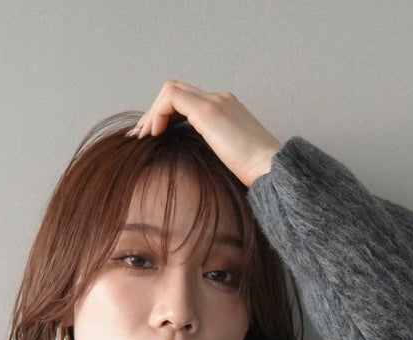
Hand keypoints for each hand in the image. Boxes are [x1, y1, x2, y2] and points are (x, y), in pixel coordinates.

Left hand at [125, 82, 283, 188]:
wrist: (271, 171)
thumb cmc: (255, 177)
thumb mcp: (228, 164)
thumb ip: (212, 157)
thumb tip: (190, 170)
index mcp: (227, 110)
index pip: (188, 101)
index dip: (166, 115)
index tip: (153, 137)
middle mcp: (221, 99)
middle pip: (178, 91)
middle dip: (154, 112)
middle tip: (141, 135)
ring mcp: (216, 101)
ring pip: (171, 90)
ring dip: (153, 112)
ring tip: (144, 136)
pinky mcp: (209, 111)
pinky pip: (171, 98)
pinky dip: (158, 113)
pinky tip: (155, 134)